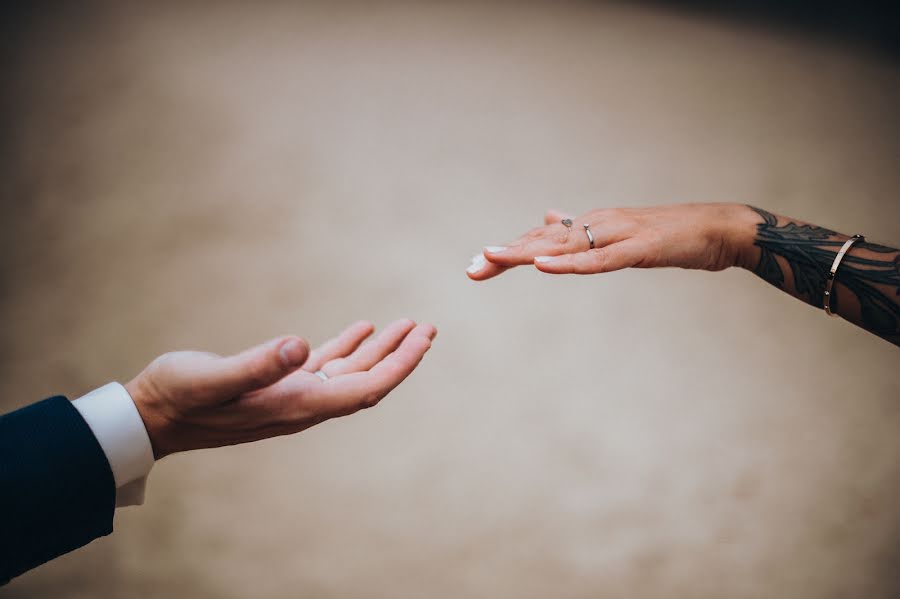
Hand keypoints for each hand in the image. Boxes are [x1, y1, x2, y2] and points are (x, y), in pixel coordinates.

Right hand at [125, 319, 436, 458]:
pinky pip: (324, 365)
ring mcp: (292, 394)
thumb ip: (256, 365)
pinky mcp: (278, 384)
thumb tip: (300, 345)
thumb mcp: (212, 378)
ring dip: (380, 349)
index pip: (365, 389)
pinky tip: (361, 329)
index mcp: (296, 404)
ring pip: (349, 372)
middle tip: (428, 328)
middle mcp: (302, 403)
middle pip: (367, 381)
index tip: (424, 339)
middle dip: (401, 356)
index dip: (399, 365)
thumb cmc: (177, 397)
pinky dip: (347, 347)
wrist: (152, 415)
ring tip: (407, 325)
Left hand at [466, 203, 759, 279]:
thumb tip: (551, 219)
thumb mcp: (622, 236)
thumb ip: (585, 234)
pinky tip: (544, 266)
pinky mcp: (638, 248)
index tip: (477, 264)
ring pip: (564, 246)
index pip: (543, 238)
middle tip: (470, 268)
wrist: (719, 227)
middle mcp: (599, 223)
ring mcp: (618, 233)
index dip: (510, 250)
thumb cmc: (673, 235)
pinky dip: (570, 264)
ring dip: (526, 252)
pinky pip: (598, 259)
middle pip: (544, 240)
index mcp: (593, 224)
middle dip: (505, 254)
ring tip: (491, 258)